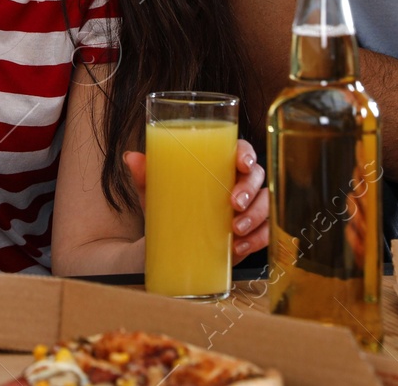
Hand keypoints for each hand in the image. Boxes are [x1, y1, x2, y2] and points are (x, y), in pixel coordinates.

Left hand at [124, 138, 268, 263]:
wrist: (171, 243)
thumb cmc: (171, 205)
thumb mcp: (157, 192)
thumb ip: (146, 175)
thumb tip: (130, 157)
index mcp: (220, 164)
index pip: (241, 151)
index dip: (247, 155)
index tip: (242, 165)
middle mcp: (238, 182)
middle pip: (257, 177)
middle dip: (250, 190)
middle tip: (234, 203)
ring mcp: (248, 207)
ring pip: (266, 203)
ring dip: (256, 216)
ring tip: (236, 229)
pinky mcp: (252, 231)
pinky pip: (267, 231)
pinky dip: (258, 239)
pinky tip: (241, 246)